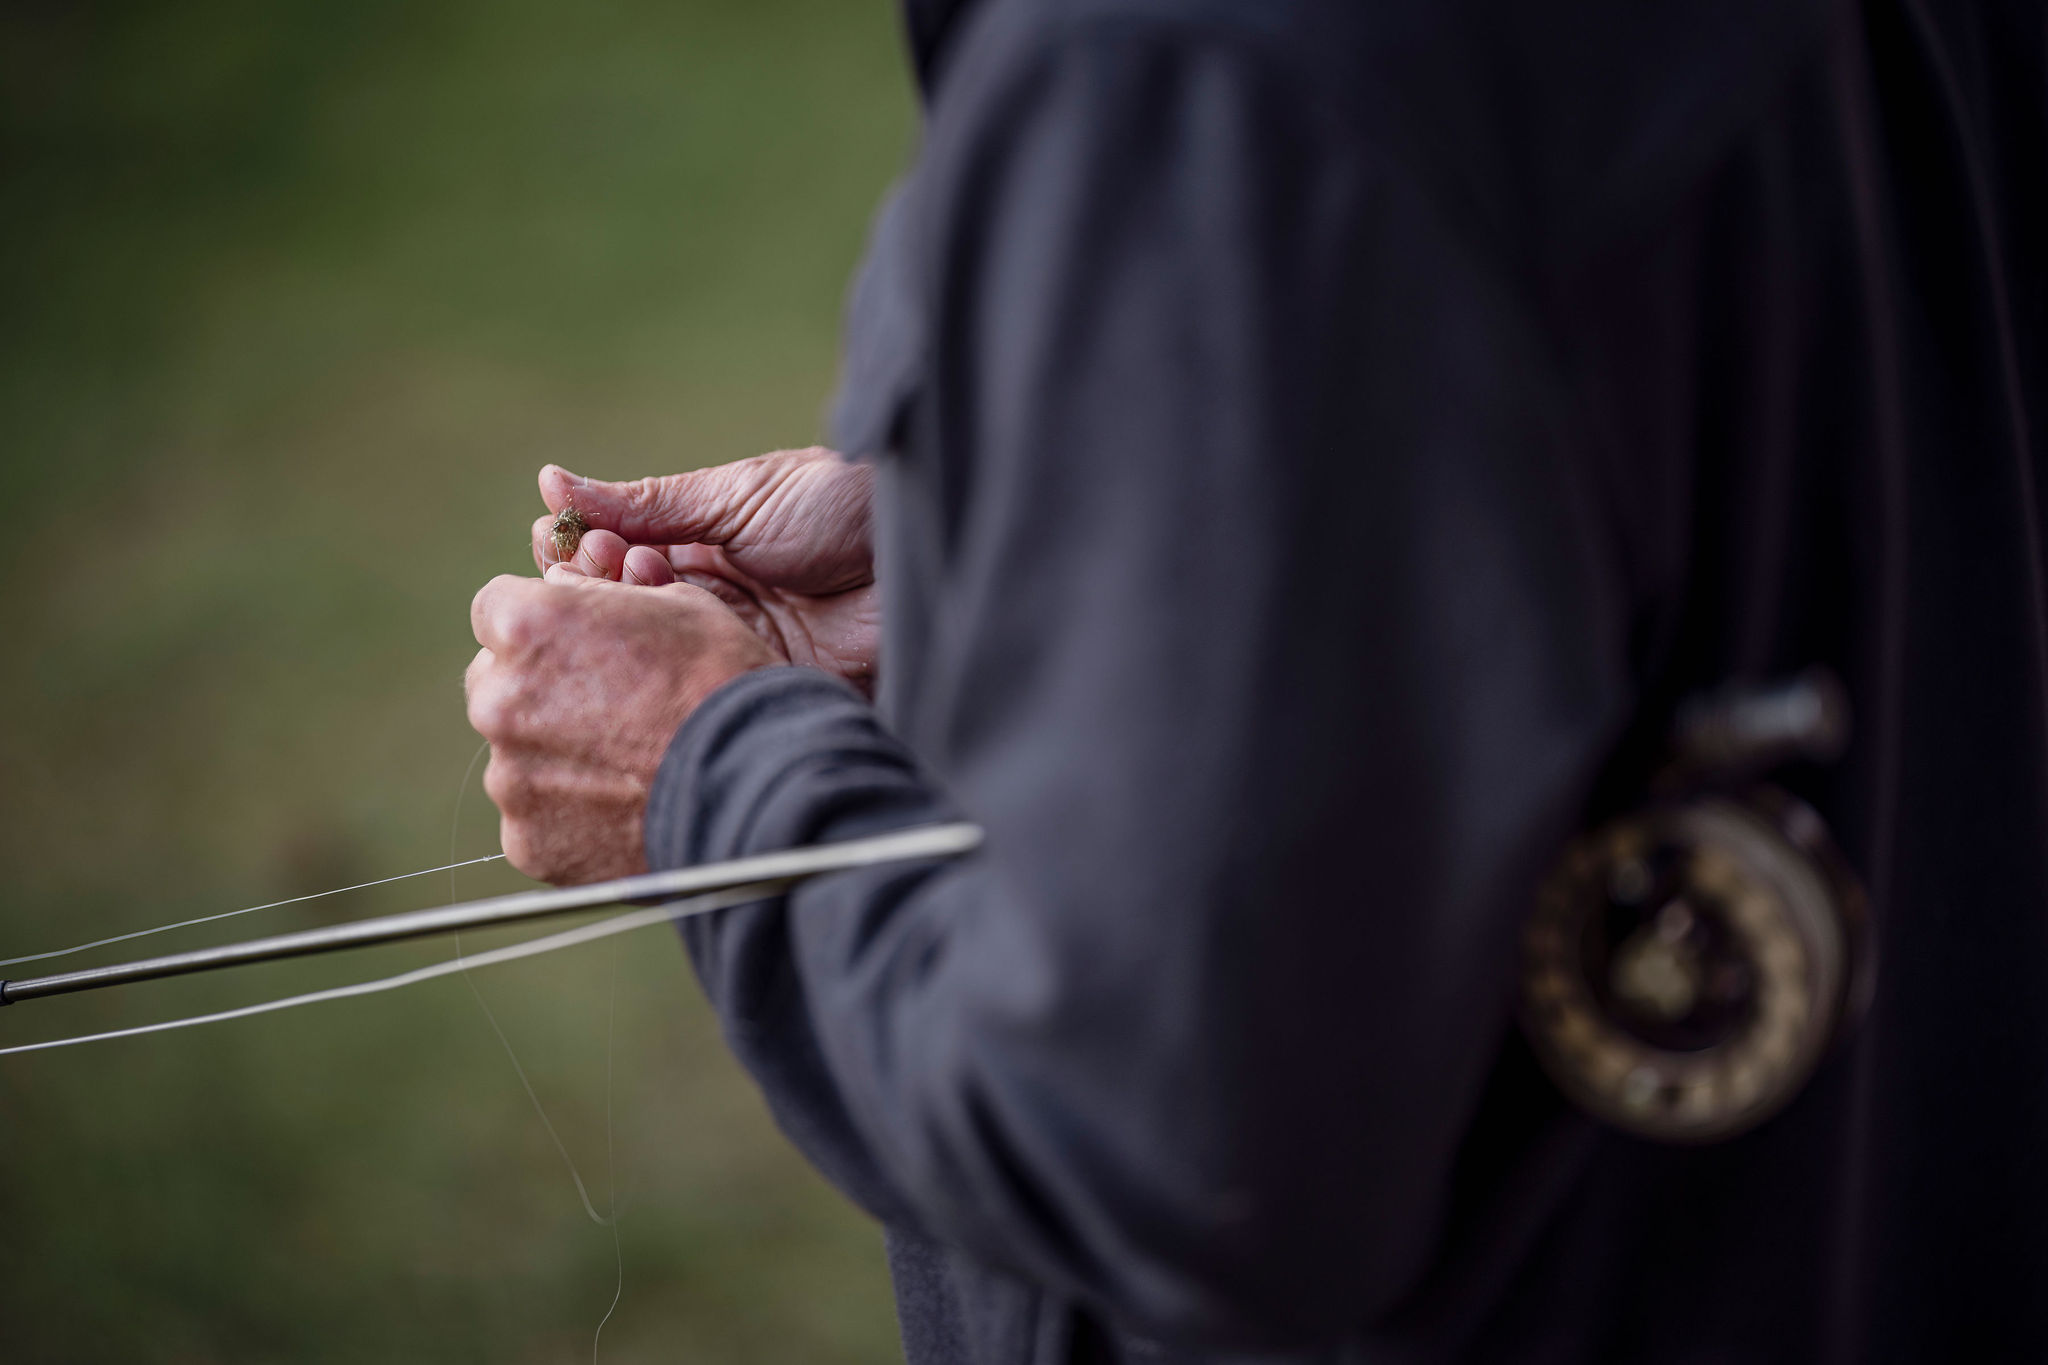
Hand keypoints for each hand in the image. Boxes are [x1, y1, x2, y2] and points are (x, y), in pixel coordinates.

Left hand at [466, 569, 776, 883]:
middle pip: (495, 685)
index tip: (571, 643)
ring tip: (628, 768)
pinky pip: (535, 820)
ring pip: (516, 757)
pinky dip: (569, 817)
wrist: (758, 784)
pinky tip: (624, 811)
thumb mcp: (675, 605)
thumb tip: (567, 593)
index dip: (538, 625)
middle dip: (537, 692)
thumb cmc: (725, 684)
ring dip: (555, 757)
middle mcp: (500, 700)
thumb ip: (600, 598)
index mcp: (528, 627)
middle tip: (606, 710)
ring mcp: (510, 778)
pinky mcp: (527, 841)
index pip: (495, 611)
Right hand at [529, 448, 879, 693]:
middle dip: (599, 589)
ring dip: (632, 623)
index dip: (582, 553)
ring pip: (652, 654)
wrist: (922, 544)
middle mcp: (708, 602)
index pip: (613, 559)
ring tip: (640, 582)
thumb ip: (647, 503)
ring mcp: (731, 648)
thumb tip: (551, 481)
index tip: (561, 539)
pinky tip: (661, 643)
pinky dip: (671, 673)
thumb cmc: (839, 504)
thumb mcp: (736, 495)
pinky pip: (698, 694)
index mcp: (697, 549)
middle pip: (623, 613)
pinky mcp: (759, 689)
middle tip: (601, 564)